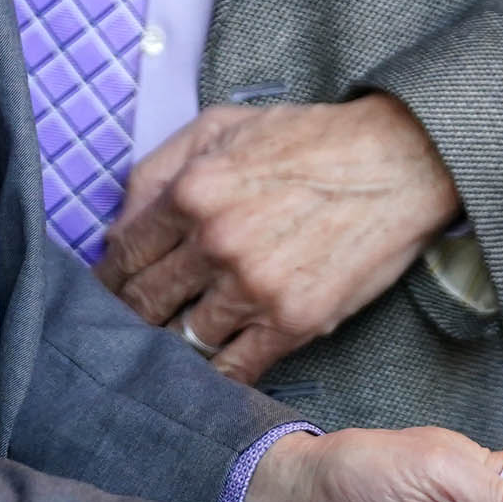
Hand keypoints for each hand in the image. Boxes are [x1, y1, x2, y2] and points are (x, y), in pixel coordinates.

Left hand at [100, 93, 459, 384]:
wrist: (398, 162)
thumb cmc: (309, 139)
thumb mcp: (220, 126)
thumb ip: (157, 170)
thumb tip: (116, 228)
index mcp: (192, 192)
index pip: (123, 256)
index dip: (107, 281)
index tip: (104, 294)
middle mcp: (216, 243)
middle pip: (145, 304)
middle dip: (129, 318)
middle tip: (123, 328)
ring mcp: (255, 287)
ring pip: (184, 340)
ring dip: (171, 345)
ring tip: (164, 349)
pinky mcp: (294, 320)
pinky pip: (236, 368)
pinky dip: (216, 375)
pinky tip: (206, 372)